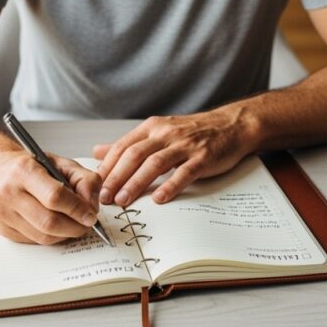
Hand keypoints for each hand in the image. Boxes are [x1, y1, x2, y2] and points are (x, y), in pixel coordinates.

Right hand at [0, 150, 102, 243]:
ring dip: (65, 235)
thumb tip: (92, 206)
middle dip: (74, 227)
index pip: (55, 197)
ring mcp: (3, 213)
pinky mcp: (3, 229)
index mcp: (24, 170)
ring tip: (74, 225)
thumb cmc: (31, 166)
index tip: (91, 215)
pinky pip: (34, 241)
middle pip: (49, 222)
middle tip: (86, 225)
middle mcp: (9, 192)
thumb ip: (83, 179)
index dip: (77, 209)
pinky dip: (51, 237)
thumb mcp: (61, 163)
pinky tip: (56, 227)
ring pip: (43, 236)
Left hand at [92, 107, 254, 206]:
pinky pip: (184, 172)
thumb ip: (129, 144)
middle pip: (135, 155)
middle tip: (104, 198)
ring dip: (136, 183)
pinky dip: (170, 185)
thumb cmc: (192, 132)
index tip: (94, 185)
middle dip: (116, 177)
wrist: (231, 125)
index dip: (107, 167)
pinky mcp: (203, 157)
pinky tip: (158, 199)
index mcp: (152, 127)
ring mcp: (185, 145)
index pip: (123, 146)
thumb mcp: (158, 132)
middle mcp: (166, 133)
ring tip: (123, 201)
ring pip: (155, 163)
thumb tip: (97, 152)